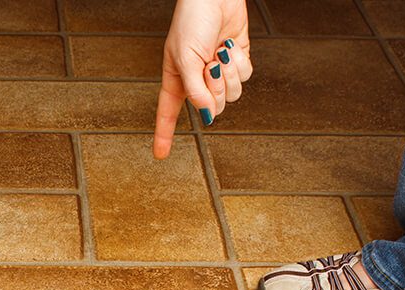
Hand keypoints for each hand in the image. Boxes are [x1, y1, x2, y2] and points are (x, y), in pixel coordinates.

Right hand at [154, 0, 252, 158]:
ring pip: (232, 94)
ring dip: (230, 74)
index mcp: (177, 79)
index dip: (164, 134)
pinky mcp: (236, 61)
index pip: (167, 113)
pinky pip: (245, 76)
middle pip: (212, 106)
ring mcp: (218, 71)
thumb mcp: (185, 58)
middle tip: (210, 66)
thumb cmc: (191, 20)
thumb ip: (195, 90)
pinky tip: (231, 46)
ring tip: (220, 52)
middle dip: (215, 87)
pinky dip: (241, 62)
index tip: (160, 154)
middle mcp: (198, 79)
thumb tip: (208, 114)